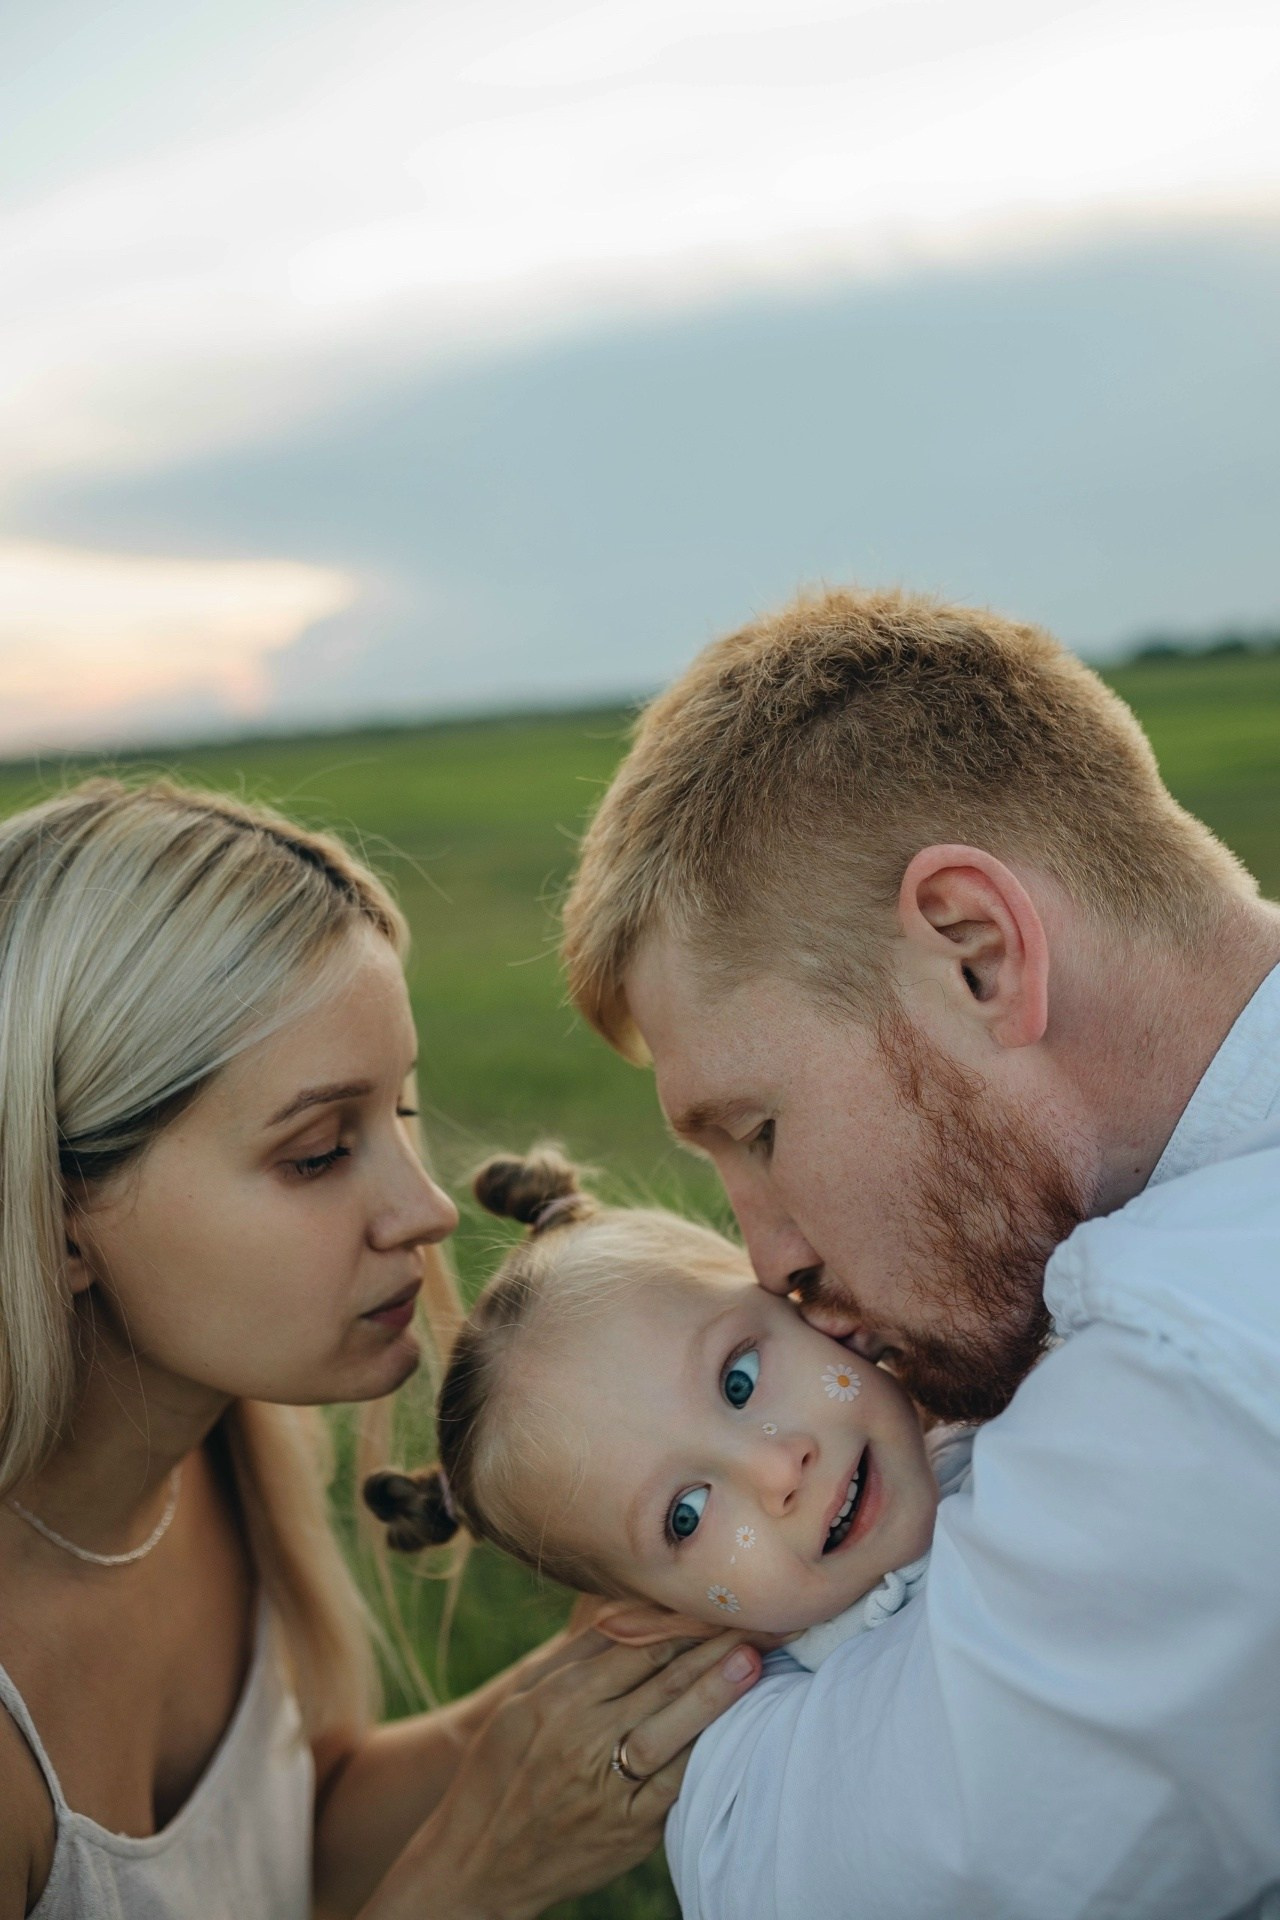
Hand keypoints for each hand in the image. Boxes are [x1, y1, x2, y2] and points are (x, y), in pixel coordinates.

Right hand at [363, 1633, 761, 1919]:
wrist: (478, 1862)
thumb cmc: (498, 1770)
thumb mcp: (520, 1702)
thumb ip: (573, 1658)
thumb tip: (625, 1610)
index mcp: (559, 1698)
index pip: (636, 1647)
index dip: (682, 1621)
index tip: (717, 1600)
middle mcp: (584, 1737)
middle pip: (661, 1679)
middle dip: (712, 1646)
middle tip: (758, 1618)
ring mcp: (608, 1785)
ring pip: (672, 1728)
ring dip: (716, 1693)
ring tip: (754, 1661)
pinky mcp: (628, 1828)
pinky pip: (674, 1786)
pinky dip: (704, 1755)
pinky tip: (735, 1731)